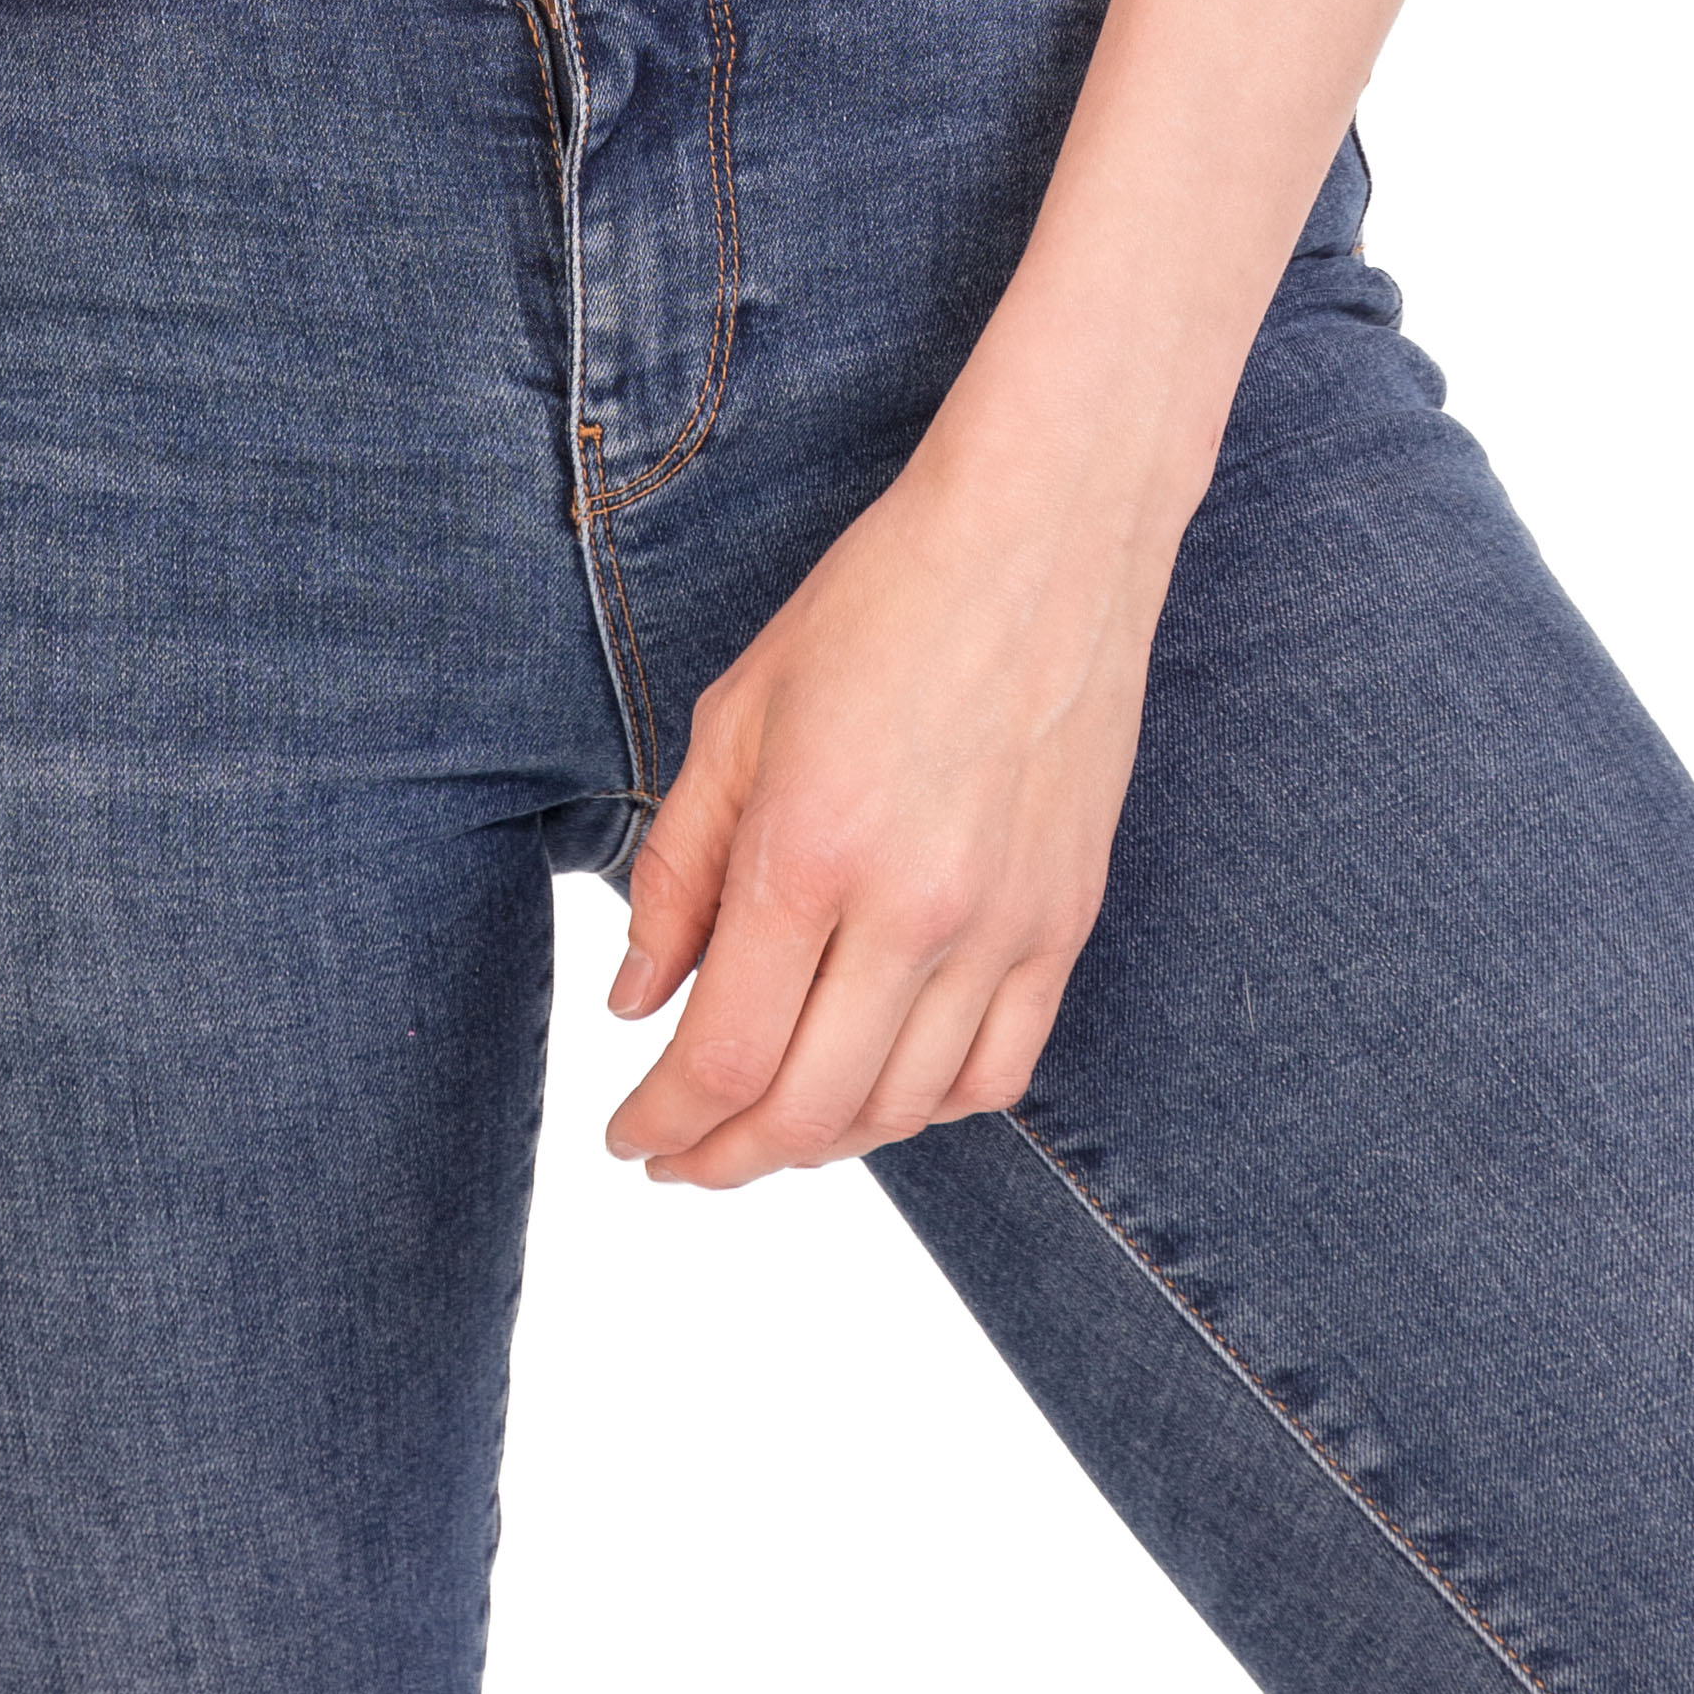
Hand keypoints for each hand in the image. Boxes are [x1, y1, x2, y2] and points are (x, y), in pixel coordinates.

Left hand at [599, 419, 1175, 1186]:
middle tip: (680, 1156)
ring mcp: (1001, 925)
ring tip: (765, 1124)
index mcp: (808, 850)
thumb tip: (637, 1000)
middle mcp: (910, 909)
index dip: (665, 1121)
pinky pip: (999, 1073)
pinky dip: (927, 1107)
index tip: (628, 1134)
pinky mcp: (1065, 921)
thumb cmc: (880, 601)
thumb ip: (678, 871)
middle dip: (723, 1158)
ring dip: (818, 1142)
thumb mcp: (737, 714)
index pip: (724, 1055)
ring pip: (902, 1109)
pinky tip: (879, 1084)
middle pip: (807, 1110)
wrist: (1042, 535)